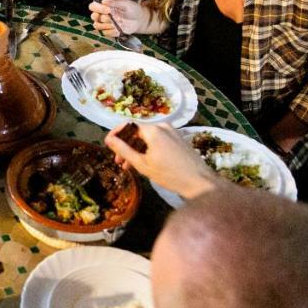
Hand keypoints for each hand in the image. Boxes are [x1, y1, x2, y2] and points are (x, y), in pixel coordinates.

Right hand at [89, 0, 149, 36]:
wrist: (140, 20)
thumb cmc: (134, 9)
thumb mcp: (126, 3)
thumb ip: (115, 1)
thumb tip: (103, 1)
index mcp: (106, 6)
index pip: (93, 6)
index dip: (98, 8)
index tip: (108, 10)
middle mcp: (104, 15)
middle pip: (93, 17)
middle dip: (100, 18)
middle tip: (110, 17)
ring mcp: (107, 24)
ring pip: (98, 26)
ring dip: (106, 25)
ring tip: (116, 23)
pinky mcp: (111, 31)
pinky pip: (106, 33)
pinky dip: (112, 31)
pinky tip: (119, 28)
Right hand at [104, 122, 221, 199]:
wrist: (200, 182)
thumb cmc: (169, 175)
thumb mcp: (142, 164)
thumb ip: (123, 150)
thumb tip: (108, 139)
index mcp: (153, 130)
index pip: (128, 125)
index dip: (116, 134)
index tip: (107, 145)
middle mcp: (163, 126)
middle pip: (138, 131)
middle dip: (126, 145)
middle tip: (118, 161)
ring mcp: (172, 131)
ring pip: (147, 137)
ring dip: (136, 149)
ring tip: (129, 166)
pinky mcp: (178, 139)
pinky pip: (158, 140)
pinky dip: (148, 149)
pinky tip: (145, 162)